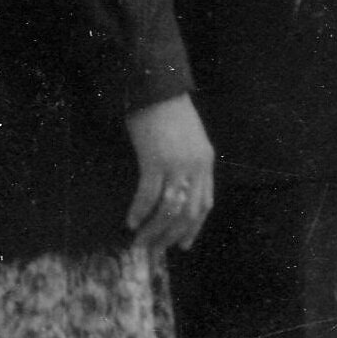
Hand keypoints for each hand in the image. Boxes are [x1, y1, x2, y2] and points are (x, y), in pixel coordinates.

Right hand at [127, 94, 213, 250]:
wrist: (157, 87)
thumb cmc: (168, 110)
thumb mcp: (188, 139)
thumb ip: (188, 163)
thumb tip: (176, 188)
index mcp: (205, 163)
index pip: (204, 205)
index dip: (193, 228)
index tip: (182, 245)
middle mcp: (195, 167)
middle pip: (188, 213)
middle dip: (171, 236)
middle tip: (155, 250)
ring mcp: (176, 164)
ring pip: (169, 209)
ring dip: (154, 230)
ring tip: (140, 242)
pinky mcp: (155, 160)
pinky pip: (149, 194)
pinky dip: (140, 211)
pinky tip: (131, 221)